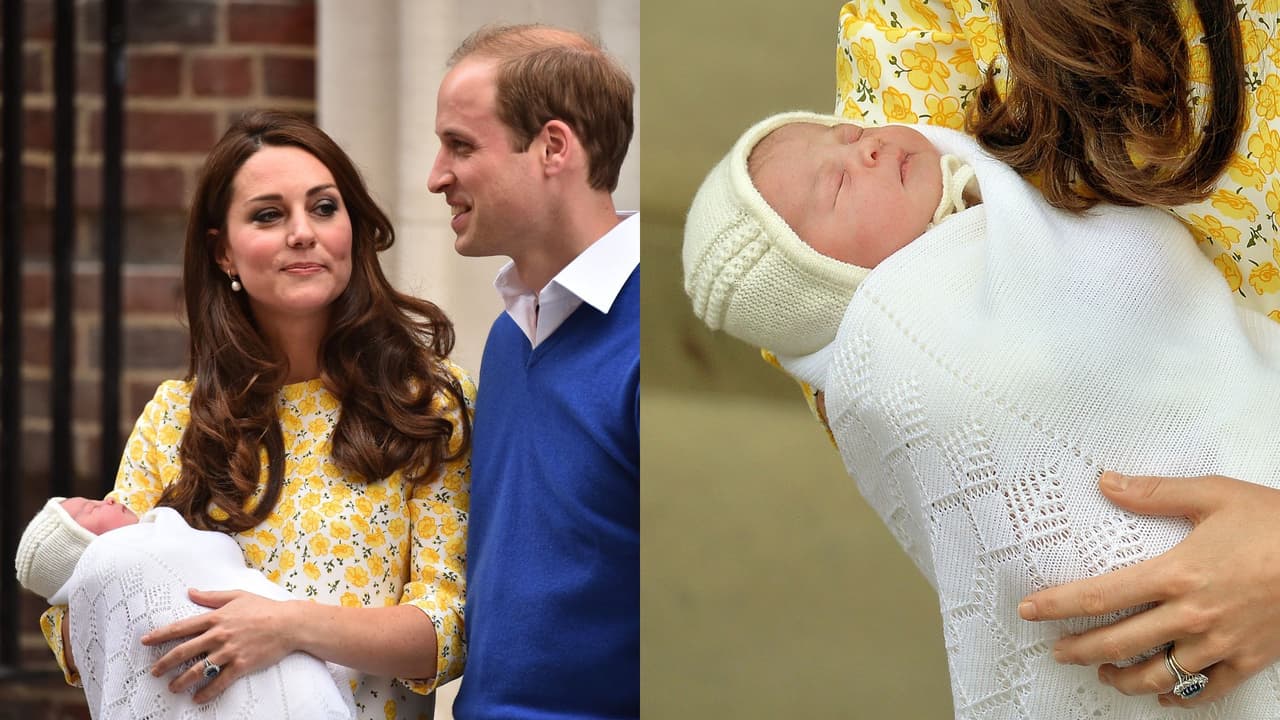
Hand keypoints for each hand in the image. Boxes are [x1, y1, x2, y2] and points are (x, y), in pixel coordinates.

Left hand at [142, 589, 296, 703]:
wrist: (289, 623)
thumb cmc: (265, 608)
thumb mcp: (237, 595)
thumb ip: (212, 596)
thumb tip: (191, 592)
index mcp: (216, 618)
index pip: (182, 627)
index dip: (161, 634)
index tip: (145, 641)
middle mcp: (218, 635)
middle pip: (184, 651)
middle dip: (165, 663)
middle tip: (154, 671)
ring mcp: (229, 652)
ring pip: (199, 670)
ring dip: (182, 681)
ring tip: (172, 688)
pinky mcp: (241, 665)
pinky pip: (219, 682)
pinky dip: (207, 692)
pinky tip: (197, 698)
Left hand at [1017, 472, 1279, 707]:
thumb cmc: (1276, 522)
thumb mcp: (1214, 495)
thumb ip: (1154, 492)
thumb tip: (1106, 482)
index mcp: (1176, 574)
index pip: (1101, 595)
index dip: (1059, 605)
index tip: (1029, 611)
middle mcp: (1192, 615)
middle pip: (1118, 642)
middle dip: (1079, 650)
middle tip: (1056, 652)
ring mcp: (1220, 643)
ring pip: (1158, 676)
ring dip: (1123, 679)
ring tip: (1103, 672)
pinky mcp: (1249, 660)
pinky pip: (1206, 691)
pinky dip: (1178, 697)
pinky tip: (1162, 695)